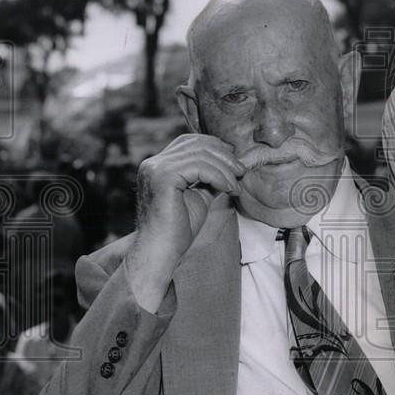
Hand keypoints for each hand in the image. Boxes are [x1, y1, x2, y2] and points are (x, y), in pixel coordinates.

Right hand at [126, 134, 245, 311]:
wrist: (162, 252)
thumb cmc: (179, 229)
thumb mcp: (200, 196)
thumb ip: (211, 177)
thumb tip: (233, 163)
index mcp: (159, 165)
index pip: (190, 142)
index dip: (216, 147)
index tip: (235, 164)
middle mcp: (153, 163)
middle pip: (196, 144)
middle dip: (224, 156)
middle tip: (242, 172)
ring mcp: (155, 168)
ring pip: (200, 154)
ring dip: (225, 169)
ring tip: (236, 186)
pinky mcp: (162, 177)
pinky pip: (199, 167)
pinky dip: (219, 176)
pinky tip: (228, 189)